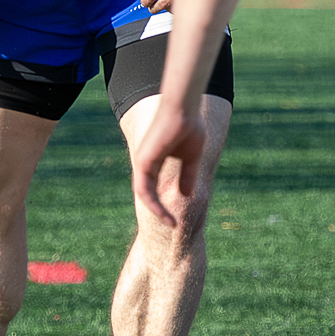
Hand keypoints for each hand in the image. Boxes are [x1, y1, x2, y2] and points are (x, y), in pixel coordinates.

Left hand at [132, 99, 206, 225]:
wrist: (184, 110)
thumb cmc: (189, 127)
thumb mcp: (191, 158)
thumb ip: (188, 175)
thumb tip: (186, 195)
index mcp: (156, 160)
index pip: (154, 187)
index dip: (162, 203)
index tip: (175, 216)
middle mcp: (147, 162)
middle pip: (148, 192)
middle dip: (158, 210)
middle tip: (172, 225)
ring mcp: (143, 161)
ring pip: (145, 194)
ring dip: (156, 210)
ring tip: (170, 223)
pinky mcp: (143, 161)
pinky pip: (144, 189)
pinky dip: (153, 203)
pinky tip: (164, 212)